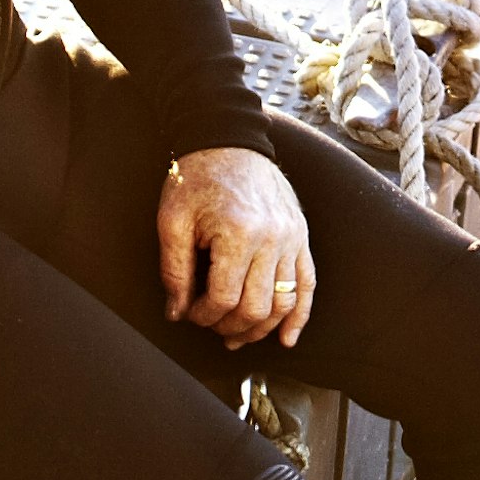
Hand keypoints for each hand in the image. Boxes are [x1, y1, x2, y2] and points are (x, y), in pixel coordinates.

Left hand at [161, 144, 313, 347]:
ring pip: (284, 303)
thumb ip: (173, 270)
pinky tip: (286, 338)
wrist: (229, 141)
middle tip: (209, 323)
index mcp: (238, 233)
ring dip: (261, 328)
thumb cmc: (196, 178)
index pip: (224, 298)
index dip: (203, 316)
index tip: (188, 312)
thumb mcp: (172, 220)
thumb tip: (177, 312)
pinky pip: (308, 284)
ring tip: (238, 336)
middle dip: (229, 326)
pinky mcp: (300, 236)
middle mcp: (273, 238)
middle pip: (256, 307)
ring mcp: (292, 238)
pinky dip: (299, 316)